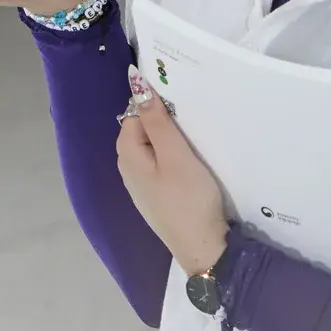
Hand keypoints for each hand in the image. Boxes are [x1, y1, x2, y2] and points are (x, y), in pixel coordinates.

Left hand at [115, 68, 228, 276]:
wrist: (203, 247)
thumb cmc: (189, 198)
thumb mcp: (175, 154)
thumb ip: (156, 120)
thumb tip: (135, 84)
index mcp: (127, 155)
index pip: (133, 114)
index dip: (154, 104)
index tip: (182, 102)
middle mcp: (128, 170)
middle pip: (141, 131)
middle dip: (162, 121)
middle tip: (193, 119)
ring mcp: (142, 186)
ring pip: (153, 149)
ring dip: (171, 140)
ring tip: (195, 138)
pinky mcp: (158, 196)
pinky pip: (161, 165)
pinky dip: (174, 157)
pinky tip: (191, 162)